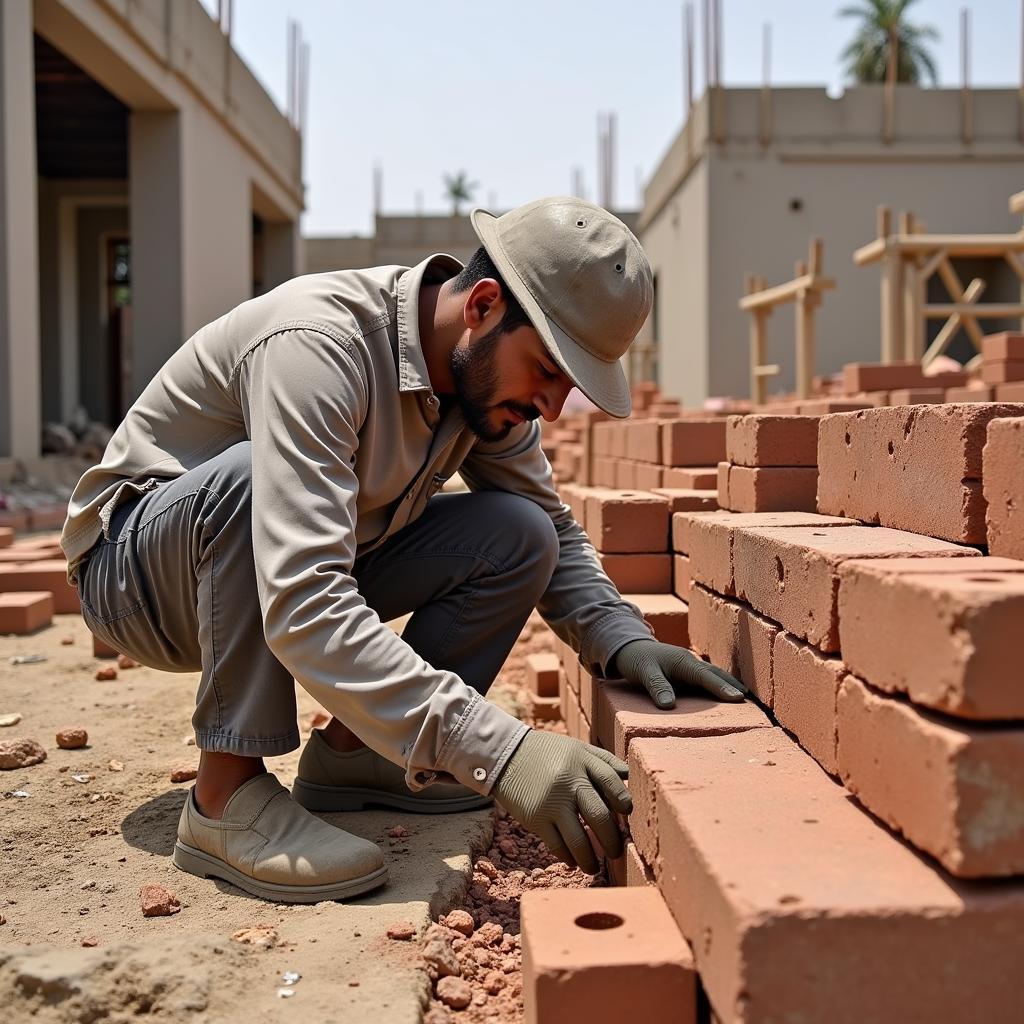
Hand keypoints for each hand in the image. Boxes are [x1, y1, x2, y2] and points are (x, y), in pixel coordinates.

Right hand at [492, 730, 631, 873]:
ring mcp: (552, 802)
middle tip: (617, 851)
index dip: (624, 800)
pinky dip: (568, 857)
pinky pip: (557, 845)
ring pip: (578, 840)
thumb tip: (630, 777)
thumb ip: (603, 761)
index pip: (611, 782)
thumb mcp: (576, 748)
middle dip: (612, 840)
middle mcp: (569, 781)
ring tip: (595, 867)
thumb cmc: (548, 753)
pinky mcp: (536, 818)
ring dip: (590, 859)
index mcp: (582, 761)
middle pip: (599, 816)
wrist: (507, 755)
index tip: (629, 813)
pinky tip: (573, 861)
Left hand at [612, 638, 746, 708]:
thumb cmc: (636, 659)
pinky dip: (719, 684)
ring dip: (729, 684)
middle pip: (716, 675)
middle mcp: (691, 662)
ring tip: (745, 697)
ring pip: (714, 675)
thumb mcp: (643, 672)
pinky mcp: (687, 670)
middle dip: (733, 686)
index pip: (707, 677)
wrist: (629, 646)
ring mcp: (690, 665)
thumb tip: (669, 706)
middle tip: (752, 703)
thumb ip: (657, 687)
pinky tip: (726, 692)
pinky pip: (707, 677)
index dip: (722, 688)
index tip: (738, 698)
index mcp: (683, 662)